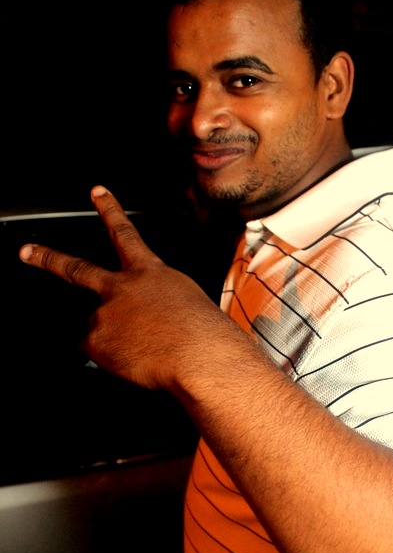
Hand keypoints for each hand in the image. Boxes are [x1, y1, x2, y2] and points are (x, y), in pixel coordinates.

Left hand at [19, 185, 218, 391]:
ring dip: (113, 339)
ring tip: (139, 349)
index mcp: (151, 273)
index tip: (97, 193)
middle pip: (77, 270)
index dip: (110, 211)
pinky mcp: (96, 339)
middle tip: (27, 253)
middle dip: (48, 259)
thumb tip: (149, 317)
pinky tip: (134, 359)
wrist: (199, 354)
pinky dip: (112, 358)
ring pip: (95, 327)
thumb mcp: (188, 304)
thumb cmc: (204, 333)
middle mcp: (122, 287)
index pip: (125, 234)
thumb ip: (160, 303)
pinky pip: (96, 352)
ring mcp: (105, 312)